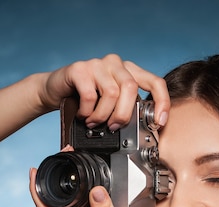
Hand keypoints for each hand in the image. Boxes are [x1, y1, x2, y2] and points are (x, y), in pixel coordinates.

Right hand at [39, 54, 169, 129]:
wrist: (56, 91)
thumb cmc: (86, 101)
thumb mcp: (112, 106)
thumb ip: (127, 110)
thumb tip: (142, 130)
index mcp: (129, 72)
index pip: (154, 82)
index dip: (161, 102)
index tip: (159, 122)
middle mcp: (116, 64)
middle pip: (131, 88)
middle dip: (124, 114)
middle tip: (114, 127)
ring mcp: (98, 64)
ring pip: (111, 93)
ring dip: (103, 115)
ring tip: (94, 123)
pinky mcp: (80, 68)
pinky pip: (90, 95)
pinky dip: (88, 111)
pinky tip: (83, 115)